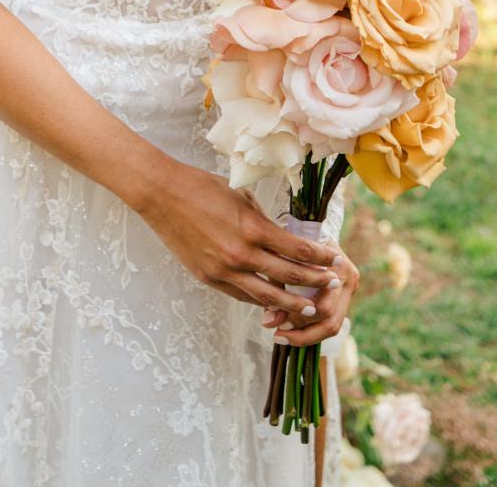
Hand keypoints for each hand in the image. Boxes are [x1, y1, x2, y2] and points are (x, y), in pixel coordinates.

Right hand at [138, 162, 344, 325]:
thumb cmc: (201, 187)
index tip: (335, 259)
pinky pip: (240, 294)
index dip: (320, 257)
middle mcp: (240, 254)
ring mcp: (223, 270)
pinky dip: (258, 299)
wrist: (162, 195)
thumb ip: (261, 220)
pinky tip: (270, 301)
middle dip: (314, 282)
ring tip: (308, 308)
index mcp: (252, 229)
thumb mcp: (240, 197)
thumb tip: (280, 236)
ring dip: (290, 303)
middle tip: (332, 285)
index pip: (297, 249)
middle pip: (287, 276)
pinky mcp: (208, 278)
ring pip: (265, 295)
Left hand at [260, 245, 359, 347]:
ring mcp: (349, 289)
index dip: (296, 314)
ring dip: (306, 335)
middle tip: (277, 332)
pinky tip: (290, 334)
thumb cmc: (292, 238)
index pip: (321, 302)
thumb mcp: (282, 256)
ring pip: (332, 326)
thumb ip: (277, 285)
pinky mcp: (345, 298)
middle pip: (329, 318)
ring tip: (281, 336)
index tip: (271, 318)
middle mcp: (348, 277)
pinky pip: (330, 323)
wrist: (313, 226)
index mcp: (337, 263)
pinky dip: (310, 332)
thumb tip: (268, 322)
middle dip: (302, 330)